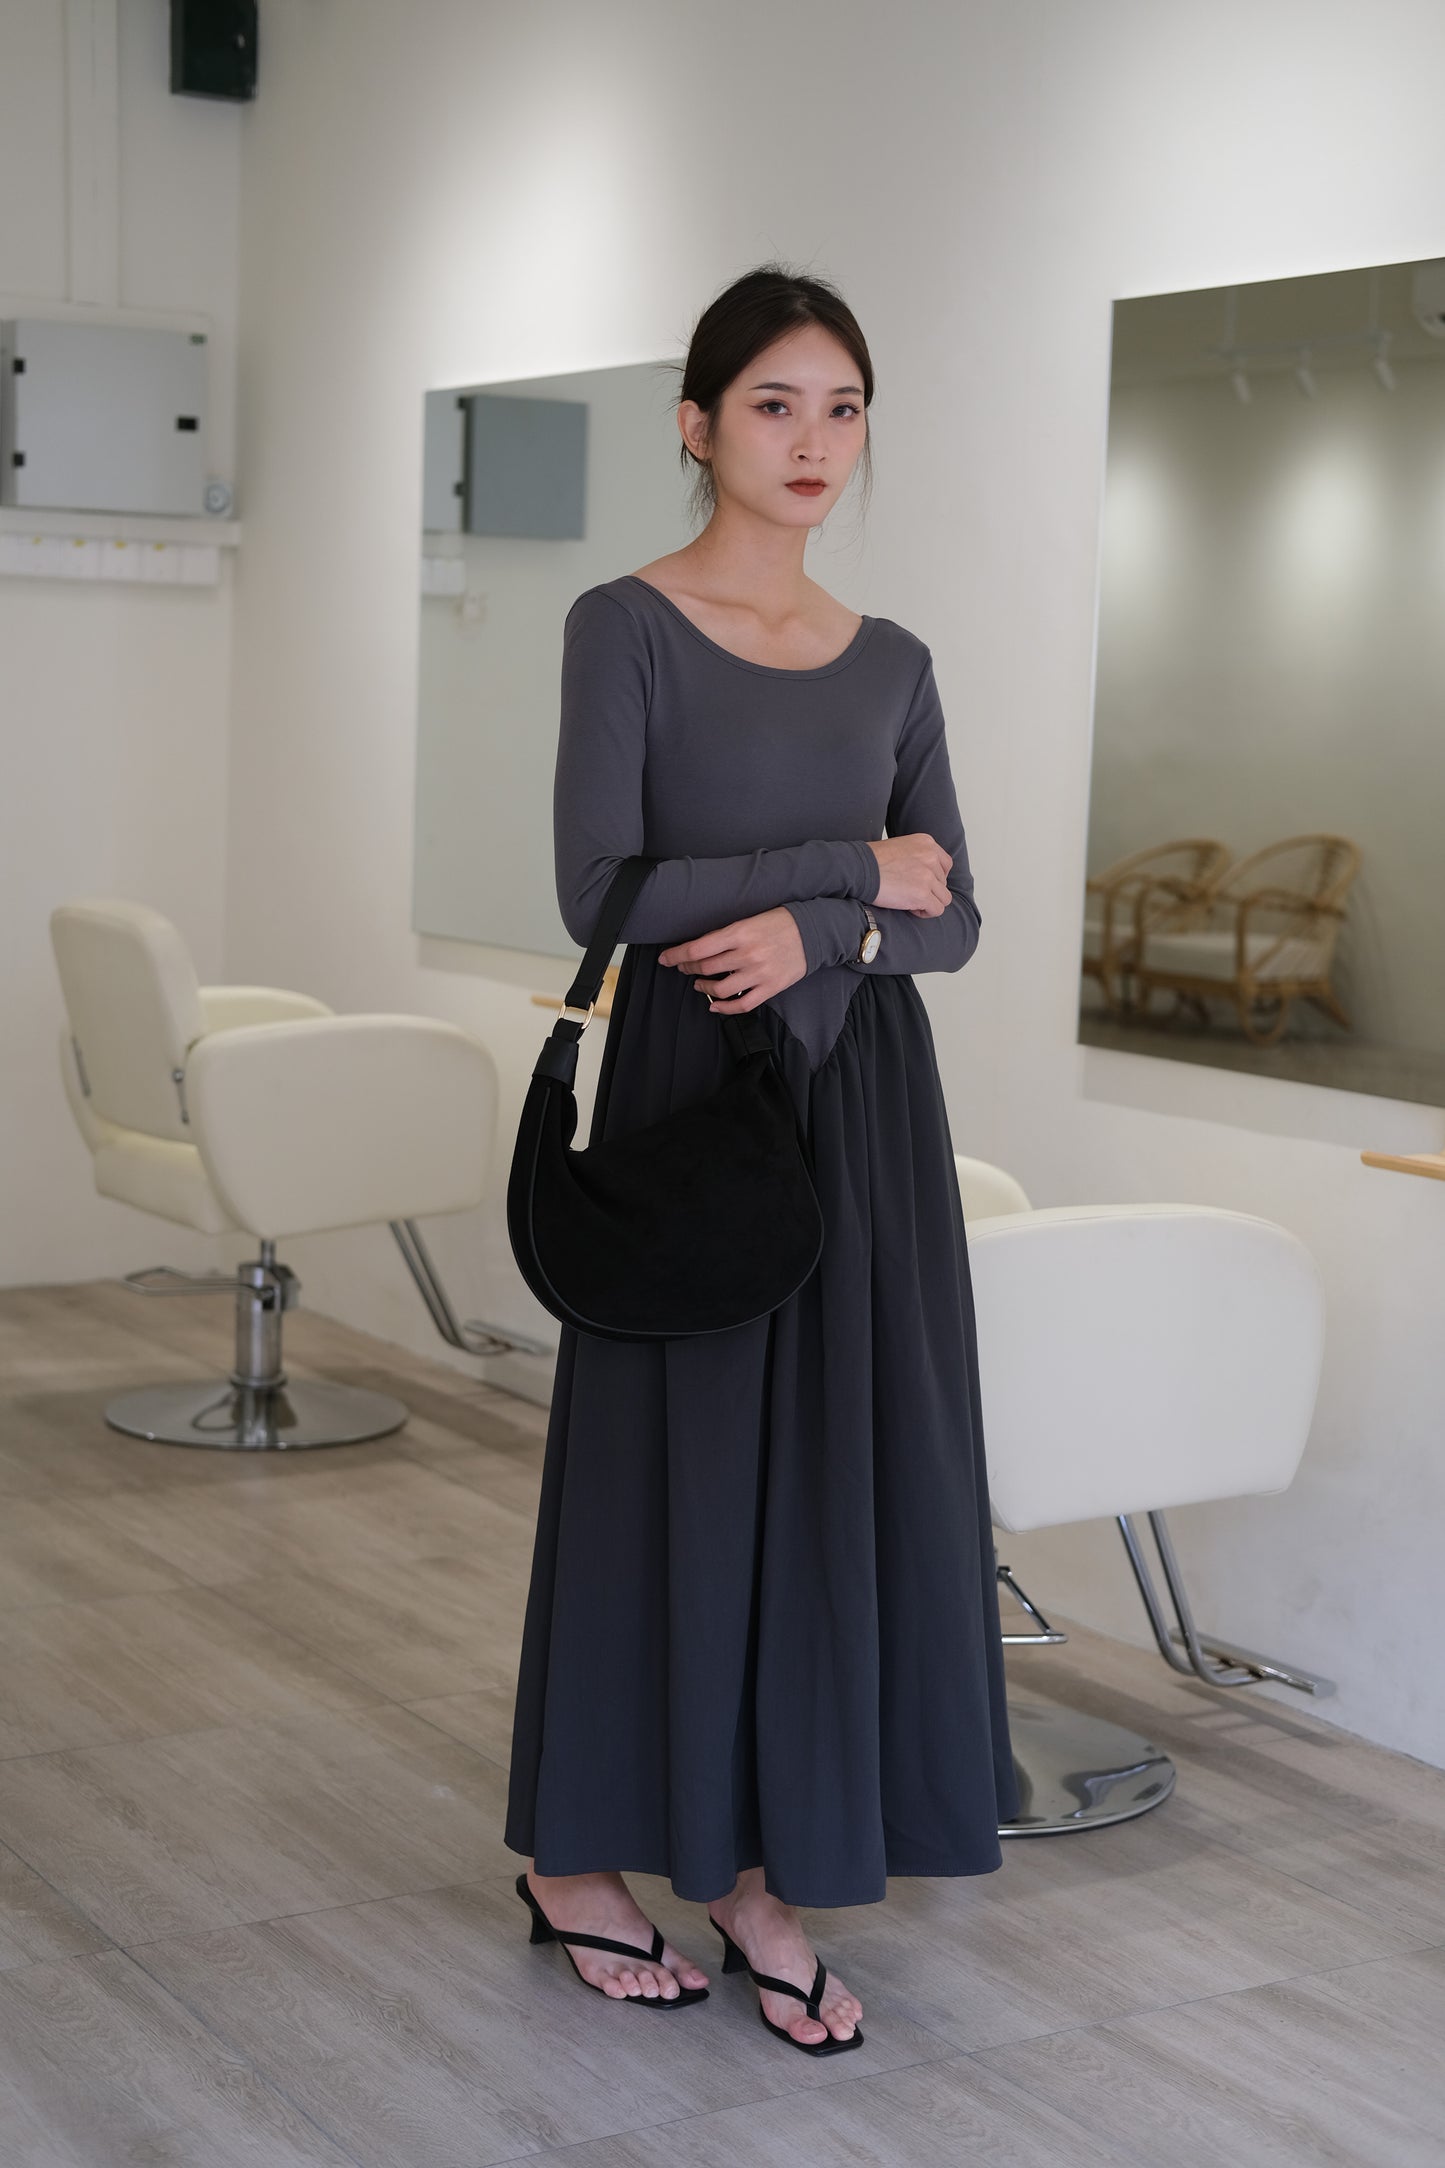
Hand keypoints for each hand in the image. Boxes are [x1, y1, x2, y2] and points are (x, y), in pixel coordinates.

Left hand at [658, 907, 806, 1014]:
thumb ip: (726, 935)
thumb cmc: (778, 923)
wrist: (812, 933)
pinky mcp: (770, 988)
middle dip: (688, 969)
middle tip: (683, 967)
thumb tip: (699, 948)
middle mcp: (747, 954)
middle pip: (705, 967)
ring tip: (698, 984)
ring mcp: (759, 974)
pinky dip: (724, 1009)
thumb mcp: (749, 920)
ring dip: (703, 988)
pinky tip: (714, 1006)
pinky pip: (741, 1005)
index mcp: (740, 933)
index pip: (698, 948)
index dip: (677, 955)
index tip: (665, 959)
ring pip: (719, 989)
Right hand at [866, 833, 951, 915]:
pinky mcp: (922, 894)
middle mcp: (931, 857)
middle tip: (909, 893)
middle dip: (929, 891)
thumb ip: (917, 857)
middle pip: (943, 883)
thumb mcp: (900, 847)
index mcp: (927, 843)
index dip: (936, 877)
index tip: (922, 883)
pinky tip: (910, 908)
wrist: (859, 868)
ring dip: (929, 902)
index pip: (946, 864)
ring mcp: (928, 876)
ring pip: (944, 898)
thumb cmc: (872, 860)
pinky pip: (937, 909)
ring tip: (911, 902)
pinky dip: (925, 912)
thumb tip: (924, 875)